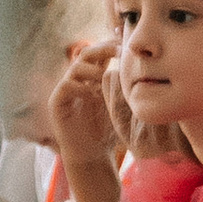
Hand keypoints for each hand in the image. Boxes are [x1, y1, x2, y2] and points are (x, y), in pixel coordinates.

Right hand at [48, 38, 120, 165]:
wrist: (92, 156)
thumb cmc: (108, 132)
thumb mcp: (121, 107)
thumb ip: (126, 89)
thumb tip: (145, 68)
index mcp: (94, 78)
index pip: (101, 54)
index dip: (111, 46)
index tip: (127, 46)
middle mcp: (79, 80)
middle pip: (87, 54)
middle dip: (103, 49)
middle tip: (119, 52)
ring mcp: (67, 90)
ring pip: (76, 67)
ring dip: (92, 70)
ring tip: (105, 78)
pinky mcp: (57, 103)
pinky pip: (66, 86)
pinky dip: (81, 87)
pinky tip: (94, 95)